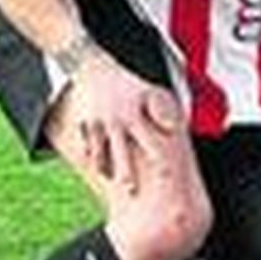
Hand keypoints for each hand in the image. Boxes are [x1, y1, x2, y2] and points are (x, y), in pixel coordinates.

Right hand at [67, 52, 180, 195]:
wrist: (94, 68)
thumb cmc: (127, 84)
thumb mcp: (148, 92)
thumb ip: (162, 112)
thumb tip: (174, 129)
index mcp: (135, 117)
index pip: (150, 142)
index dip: (159, 159)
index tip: (166, 175)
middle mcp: (117, 122)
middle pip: (121, 153)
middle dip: (126, 173)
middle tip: (131, 191)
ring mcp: (99, 124)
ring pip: (100, 152)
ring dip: (104, 167)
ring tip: (109, 179)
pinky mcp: (86, 125)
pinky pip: (88, 145)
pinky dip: (92, 155)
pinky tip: (97, 168)